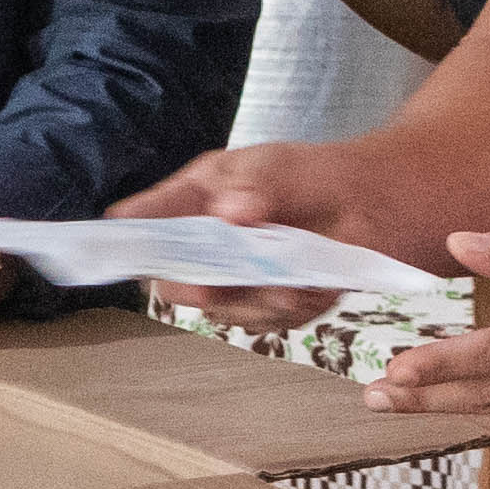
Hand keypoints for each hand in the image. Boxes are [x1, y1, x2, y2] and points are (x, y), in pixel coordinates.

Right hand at [112, 143, 378, 331]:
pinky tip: (306, 289)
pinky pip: (260, 321)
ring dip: (251, 299)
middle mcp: (205, 242)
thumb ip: (257, 186)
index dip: (126, 236)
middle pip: (172, 277)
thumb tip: (231, 212)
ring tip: (289, 282)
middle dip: (195, 283)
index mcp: (194, 198)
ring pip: (218, 307)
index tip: (117, 244)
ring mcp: (232, 277)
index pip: (144, 219)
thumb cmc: (315, 175)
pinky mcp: (264, 304)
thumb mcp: (281, 167)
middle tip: (217, 282)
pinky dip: (283, 310)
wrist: (373, 204)